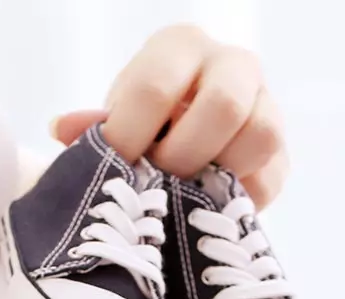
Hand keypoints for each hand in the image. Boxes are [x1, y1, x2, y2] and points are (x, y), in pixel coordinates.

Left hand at [51, 25, 288, 207]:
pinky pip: (270, 177)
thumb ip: (97, 128)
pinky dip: (239, 199)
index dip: (130, 134)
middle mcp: (233, 64)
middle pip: (224, 103)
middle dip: (184, 155)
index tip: (114, 168)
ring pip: (261, 135)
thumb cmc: (148, 125)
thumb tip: (64, 129)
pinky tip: (209, 206)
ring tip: (187, 194)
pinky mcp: (280, 153)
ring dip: (220, 173)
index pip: (157, 85)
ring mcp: (266, 105)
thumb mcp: (120, 119)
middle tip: (159, 182)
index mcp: (182, 47)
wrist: (190, 141)